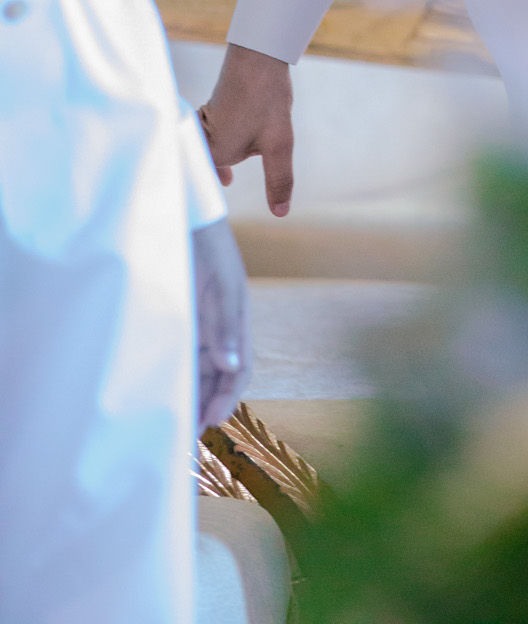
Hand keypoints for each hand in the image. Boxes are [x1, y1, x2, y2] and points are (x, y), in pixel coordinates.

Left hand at [193, 217, 250, 429]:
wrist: (183, 218)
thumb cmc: (208, 246)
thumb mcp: (222, 285)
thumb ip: (226, 325)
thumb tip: (231, 366)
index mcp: (236, 320)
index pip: (239, 368)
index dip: (228, 396)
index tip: (211, 420)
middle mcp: (219, 327)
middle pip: (218, 376)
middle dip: (208, 404)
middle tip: (188, 434)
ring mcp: (198, 324)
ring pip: (198, 370)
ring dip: (192, 395)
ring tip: (174, 423)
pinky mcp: (179, 319)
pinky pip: (180, 355)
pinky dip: (176, 377)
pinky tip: (162, 392)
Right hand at [200, 44, 295, 216]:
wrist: (260, 53)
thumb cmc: (266, 96)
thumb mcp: (279, 142)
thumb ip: (279, 179)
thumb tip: (280, 214)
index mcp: (216, 151)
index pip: (203, 182)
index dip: (201, 196)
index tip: (198, 211)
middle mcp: (206, 139)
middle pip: (203, 168)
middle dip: (209, 180)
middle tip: (210, 199)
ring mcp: (207, 123)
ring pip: (208, 151)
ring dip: (216, 164)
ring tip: (223, 181)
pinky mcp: (213, 111)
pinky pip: (210, 138)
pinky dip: (218, 149)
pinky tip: (229, 160)